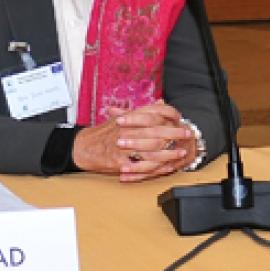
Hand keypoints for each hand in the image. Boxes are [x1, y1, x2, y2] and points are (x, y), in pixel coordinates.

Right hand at [71, 102, 196, 181]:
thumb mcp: (121, 116)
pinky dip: (155, 168)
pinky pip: (141, 166)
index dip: (169, 115)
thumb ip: (142, 110)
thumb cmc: (103, 132)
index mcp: (127, 118)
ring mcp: (122, 147)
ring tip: (180, 153)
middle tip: (187, 135)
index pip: (152, 112)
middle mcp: (125, 130)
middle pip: (156, 131)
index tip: (181, 118)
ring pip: (151, 150)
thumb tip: (160, 102)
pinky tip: (166, 167)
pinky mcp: (119, 162)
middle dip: (174, 134)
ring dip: (169, 152)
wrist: (81, 147)